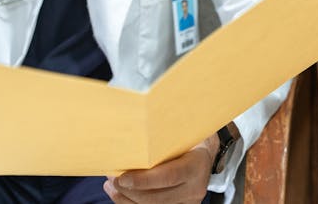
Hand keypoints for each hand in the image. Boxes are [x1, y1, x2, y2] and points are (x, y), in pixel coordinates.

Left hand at [103, 134, 217, 203]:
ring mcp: (188, 200)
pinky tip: (119, 194)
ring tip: (111, 186)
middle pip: (157, 197)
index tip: (123, 177)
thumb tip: (135, 122)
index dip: (144, 180)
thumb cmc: (191, 139)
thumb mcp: (183, 131)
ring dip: (127, 198)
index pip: (169, 176)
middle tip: (112, 178)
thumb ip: (163, 134)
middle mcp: (194, 187)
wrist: (206, 155)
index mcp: (197, 164)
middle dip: (130, 190)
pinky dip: (132, 203)